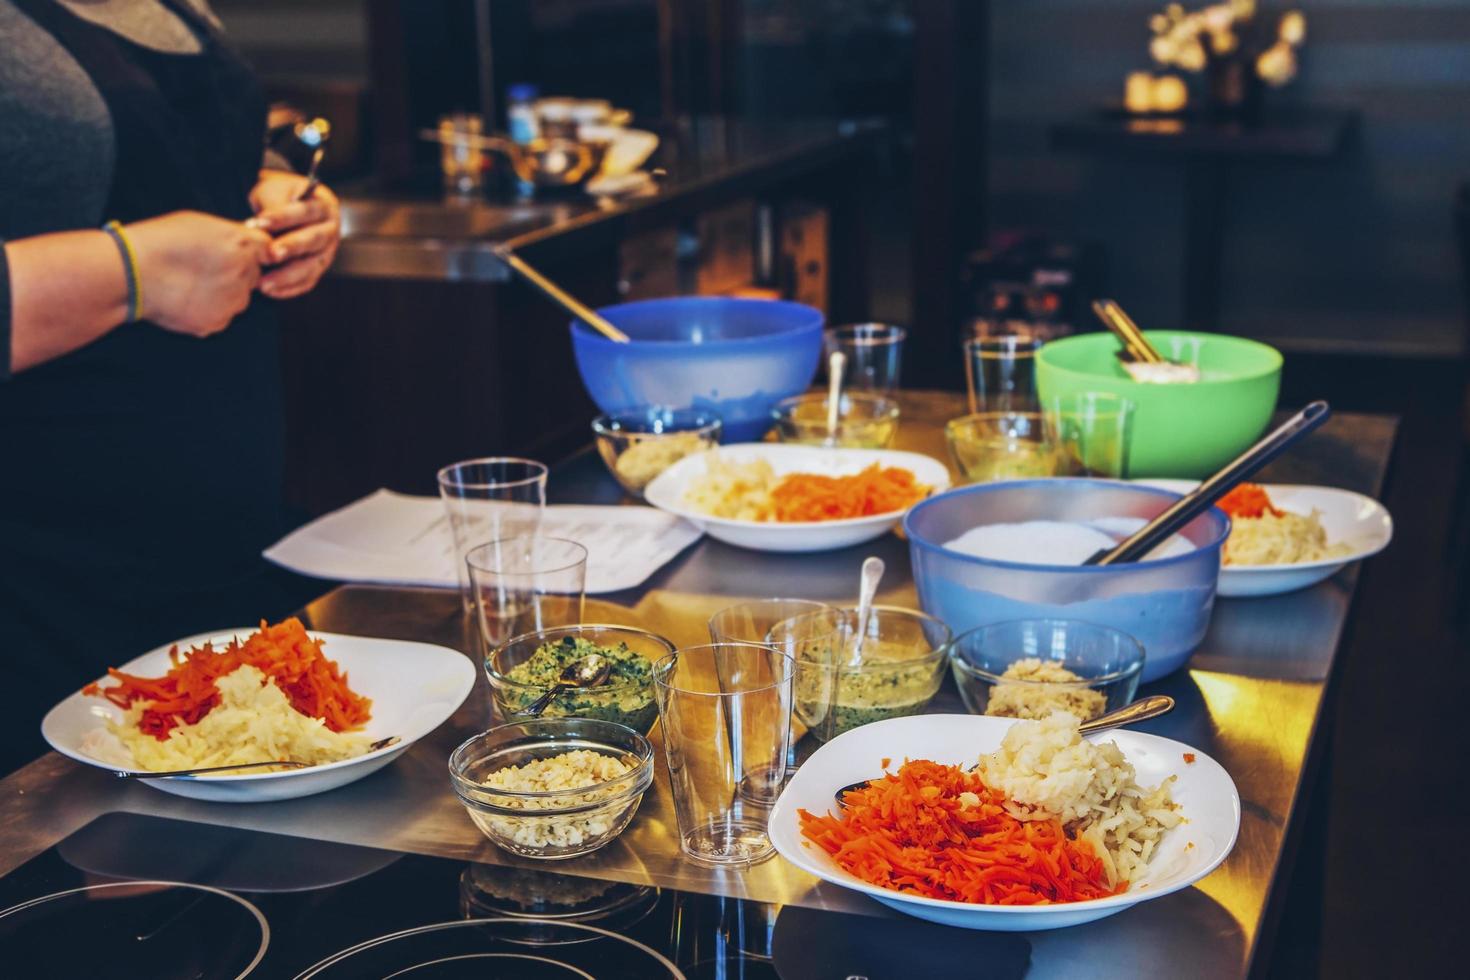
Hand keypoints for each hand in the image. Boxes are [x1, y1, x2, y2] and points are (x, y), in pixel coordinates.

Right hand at [126, 211, 272, 336]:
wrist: (129, 272)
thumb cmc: (160, 241)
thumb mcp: (201, 224)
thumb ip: (232, 235)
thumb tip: (247, 243)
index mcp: (242, 245)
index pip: (267, 249)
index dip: (251, 251)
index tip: (235, 252)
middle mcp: (243, 275)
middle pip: (253, 276)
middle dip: (236, 272)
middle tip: (204, 267)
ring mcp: (231, 302)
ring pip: (237, 299)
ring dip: (223, 293)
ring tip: (190, 282)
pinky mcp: (216, 323)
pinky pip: (220, 316)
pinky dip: (207, 309)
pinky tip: (185, 297)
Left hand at [247, 169, 340, 299]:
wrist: (288, 208)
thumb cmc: (282, 197)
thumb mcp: (276, 190)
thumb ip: (273, 202)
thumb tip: (263, 223)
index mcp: (322, 206)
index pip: (305, 211)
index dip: (283, 217)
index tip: (260, 221)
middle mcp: (329, 231)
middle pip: (313, 240)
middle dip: (292, 247)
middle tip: (272, 253)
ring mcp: (326, 253)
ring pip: (311, 266)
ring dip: (288, 275)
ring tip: (264, 282)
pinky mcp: (317, 269)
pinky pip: (306, 282)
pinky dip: (288, 288)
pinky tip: (270, 290)